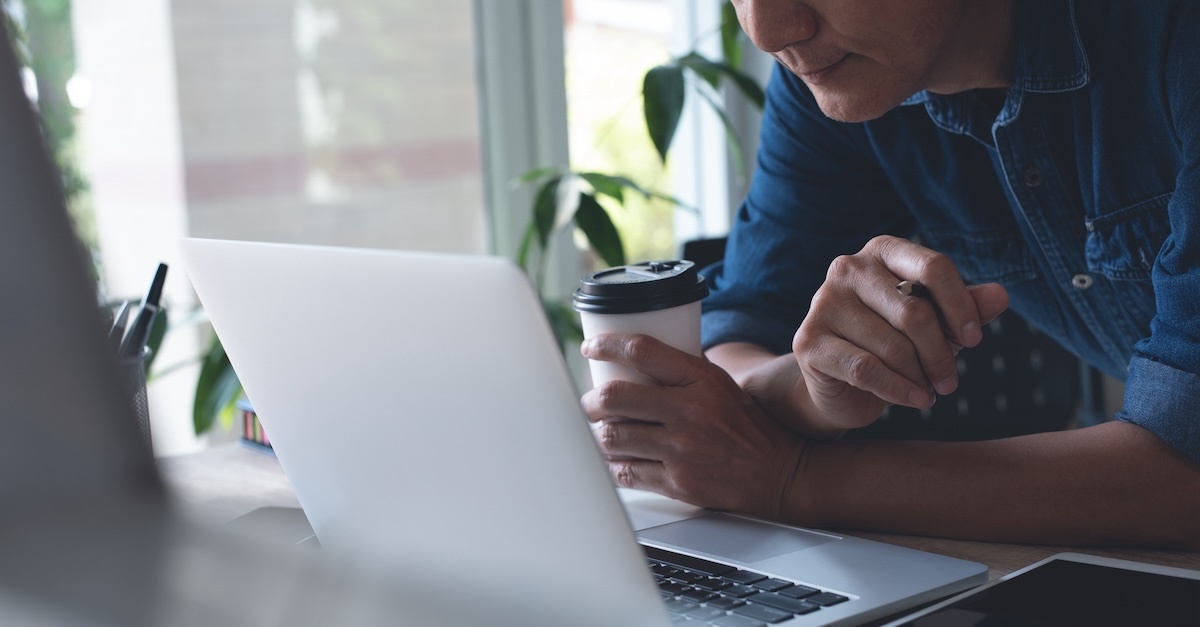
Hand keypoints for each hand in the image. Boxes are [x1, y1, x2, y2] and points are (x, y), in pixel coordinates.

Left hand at [580, 333, 805, 518]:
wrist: (780, 472)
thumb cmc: (748, 425)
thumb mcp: (721, 385)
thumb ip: (683, 372)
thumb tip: (637, 358)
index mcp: (702, 380)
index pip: (642, 350)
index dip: (607, 345)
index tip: (591, 348)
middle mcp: (690, 412)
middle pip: (615, 397)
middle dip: (590, 400)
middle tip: (588, 402)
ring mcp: (681, 449)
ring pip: (613, 437)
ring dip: (596, 434)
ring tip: (598, 431)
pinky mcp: (677, 482)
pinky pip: (626, 472)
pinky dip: (611, 465)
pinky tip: (611, 459)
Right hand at [793, 235, 1008, 429]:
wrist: (840, 383)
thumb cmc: (892, 342)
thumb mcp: (935, 323)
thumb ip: (966, 307)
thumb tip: (1001, 296)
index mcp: (881, 251)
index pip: (932, 267)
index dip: (961, 306)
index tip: (974, 340)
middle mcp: (847, 268)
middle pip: (914, 311)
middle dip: (940, 353)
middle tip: (950, 380)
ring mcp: (823, 303)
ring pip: (892, 346)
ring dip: (920, 376)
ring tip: (927, 388)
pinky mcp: (808, 341)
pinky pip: (866, 369)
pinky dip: (899, 389)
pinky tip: (915, 399)